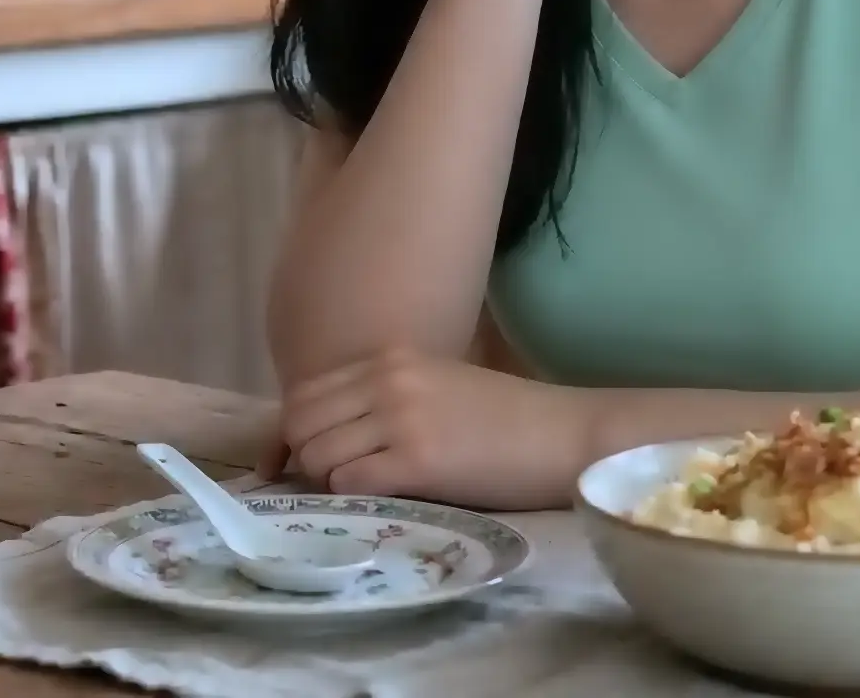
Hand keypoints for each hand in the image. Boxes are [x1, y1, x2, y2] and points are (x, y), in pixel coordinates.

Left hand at [275, 349, 597, 512]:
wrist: (564, 436)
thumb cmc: (507, 420)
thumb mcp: (437, 386)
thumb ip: (384, 397)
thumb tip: (331, 433)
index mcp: (390, 359)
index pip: (306, 391)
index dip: (295, 431)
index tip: (302, 459)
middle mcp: (388, 381)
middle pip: (301, 422)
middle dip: (303, 457)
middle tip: (329, 482)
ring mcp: (401, 419)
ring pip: (318, 453)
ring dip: (325, 481)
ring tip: (358, 492)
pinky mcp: (418, 461)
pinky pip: (348, 482)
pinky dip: (349, 497)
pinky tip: (380, 499)